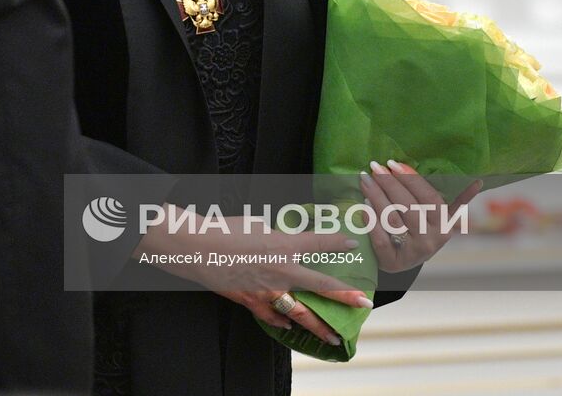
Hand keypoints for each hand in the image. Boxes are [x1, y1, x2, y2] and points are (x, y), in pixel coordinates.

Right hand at [134, 207, 371, 347]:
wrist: (198, 249)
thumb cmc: (225, 230)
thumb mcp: (256, 223)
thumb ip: (275, 234)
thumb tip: (282, 239)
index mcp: (283, 245)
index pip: (318, 242)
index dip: (336, 242)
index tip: (352, 243)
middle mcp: (282, 271)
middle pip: (320, 286)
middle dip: (344, 296)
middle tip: (364, 304)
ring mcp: (268, 291)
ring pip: (301, 314)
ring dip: (320, 327)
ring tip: (335, 337)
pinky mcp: (252, 303)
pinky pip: (273, 316)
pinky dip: (282, 321)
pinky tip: (290, 325)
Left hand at [359, 160, 481, 272]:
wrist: (403, 261)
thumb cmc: (420, 230)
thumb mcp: (438, 217)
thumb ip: (452, 200)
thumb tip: (478, 181)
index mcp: (445, 226)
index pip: (428, 197)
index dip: (410, 179)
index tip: (393, 163)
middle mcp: (431, 240)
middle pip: (407, 206)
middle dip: (388, 183)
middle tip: (374, 166)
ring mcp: (412, 252)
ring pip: (392, 219)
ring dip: (376, 196)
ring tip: (365, 180)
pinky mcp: (393, 261)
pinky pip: (379, 237)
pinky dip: (370, 219)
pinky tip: (363, 203)